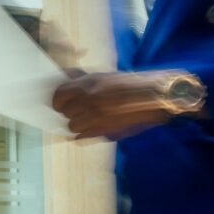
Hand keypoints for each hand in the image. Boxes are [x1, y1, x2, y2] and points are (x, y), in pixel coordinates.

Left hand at [52, 71, 174, 140]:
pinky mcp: (102, 132)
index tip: (61, 102)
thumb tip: (66, 76)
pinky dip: (84, 134)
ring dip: (77, 124)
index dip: (58, 100)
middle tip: (78, 111)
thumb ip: (83, 78)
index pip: (58, 95)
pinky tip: (92, 128)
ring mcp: (95, 118)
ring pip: (71, 126)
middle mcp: (88, 100)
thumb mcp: (105, 76)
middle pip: (64, 112)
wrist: (154, 98)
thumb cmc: (132, 85)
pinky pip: (81, 137)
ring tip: (88, 120)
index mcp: (88, 84)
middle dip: (69, 112)